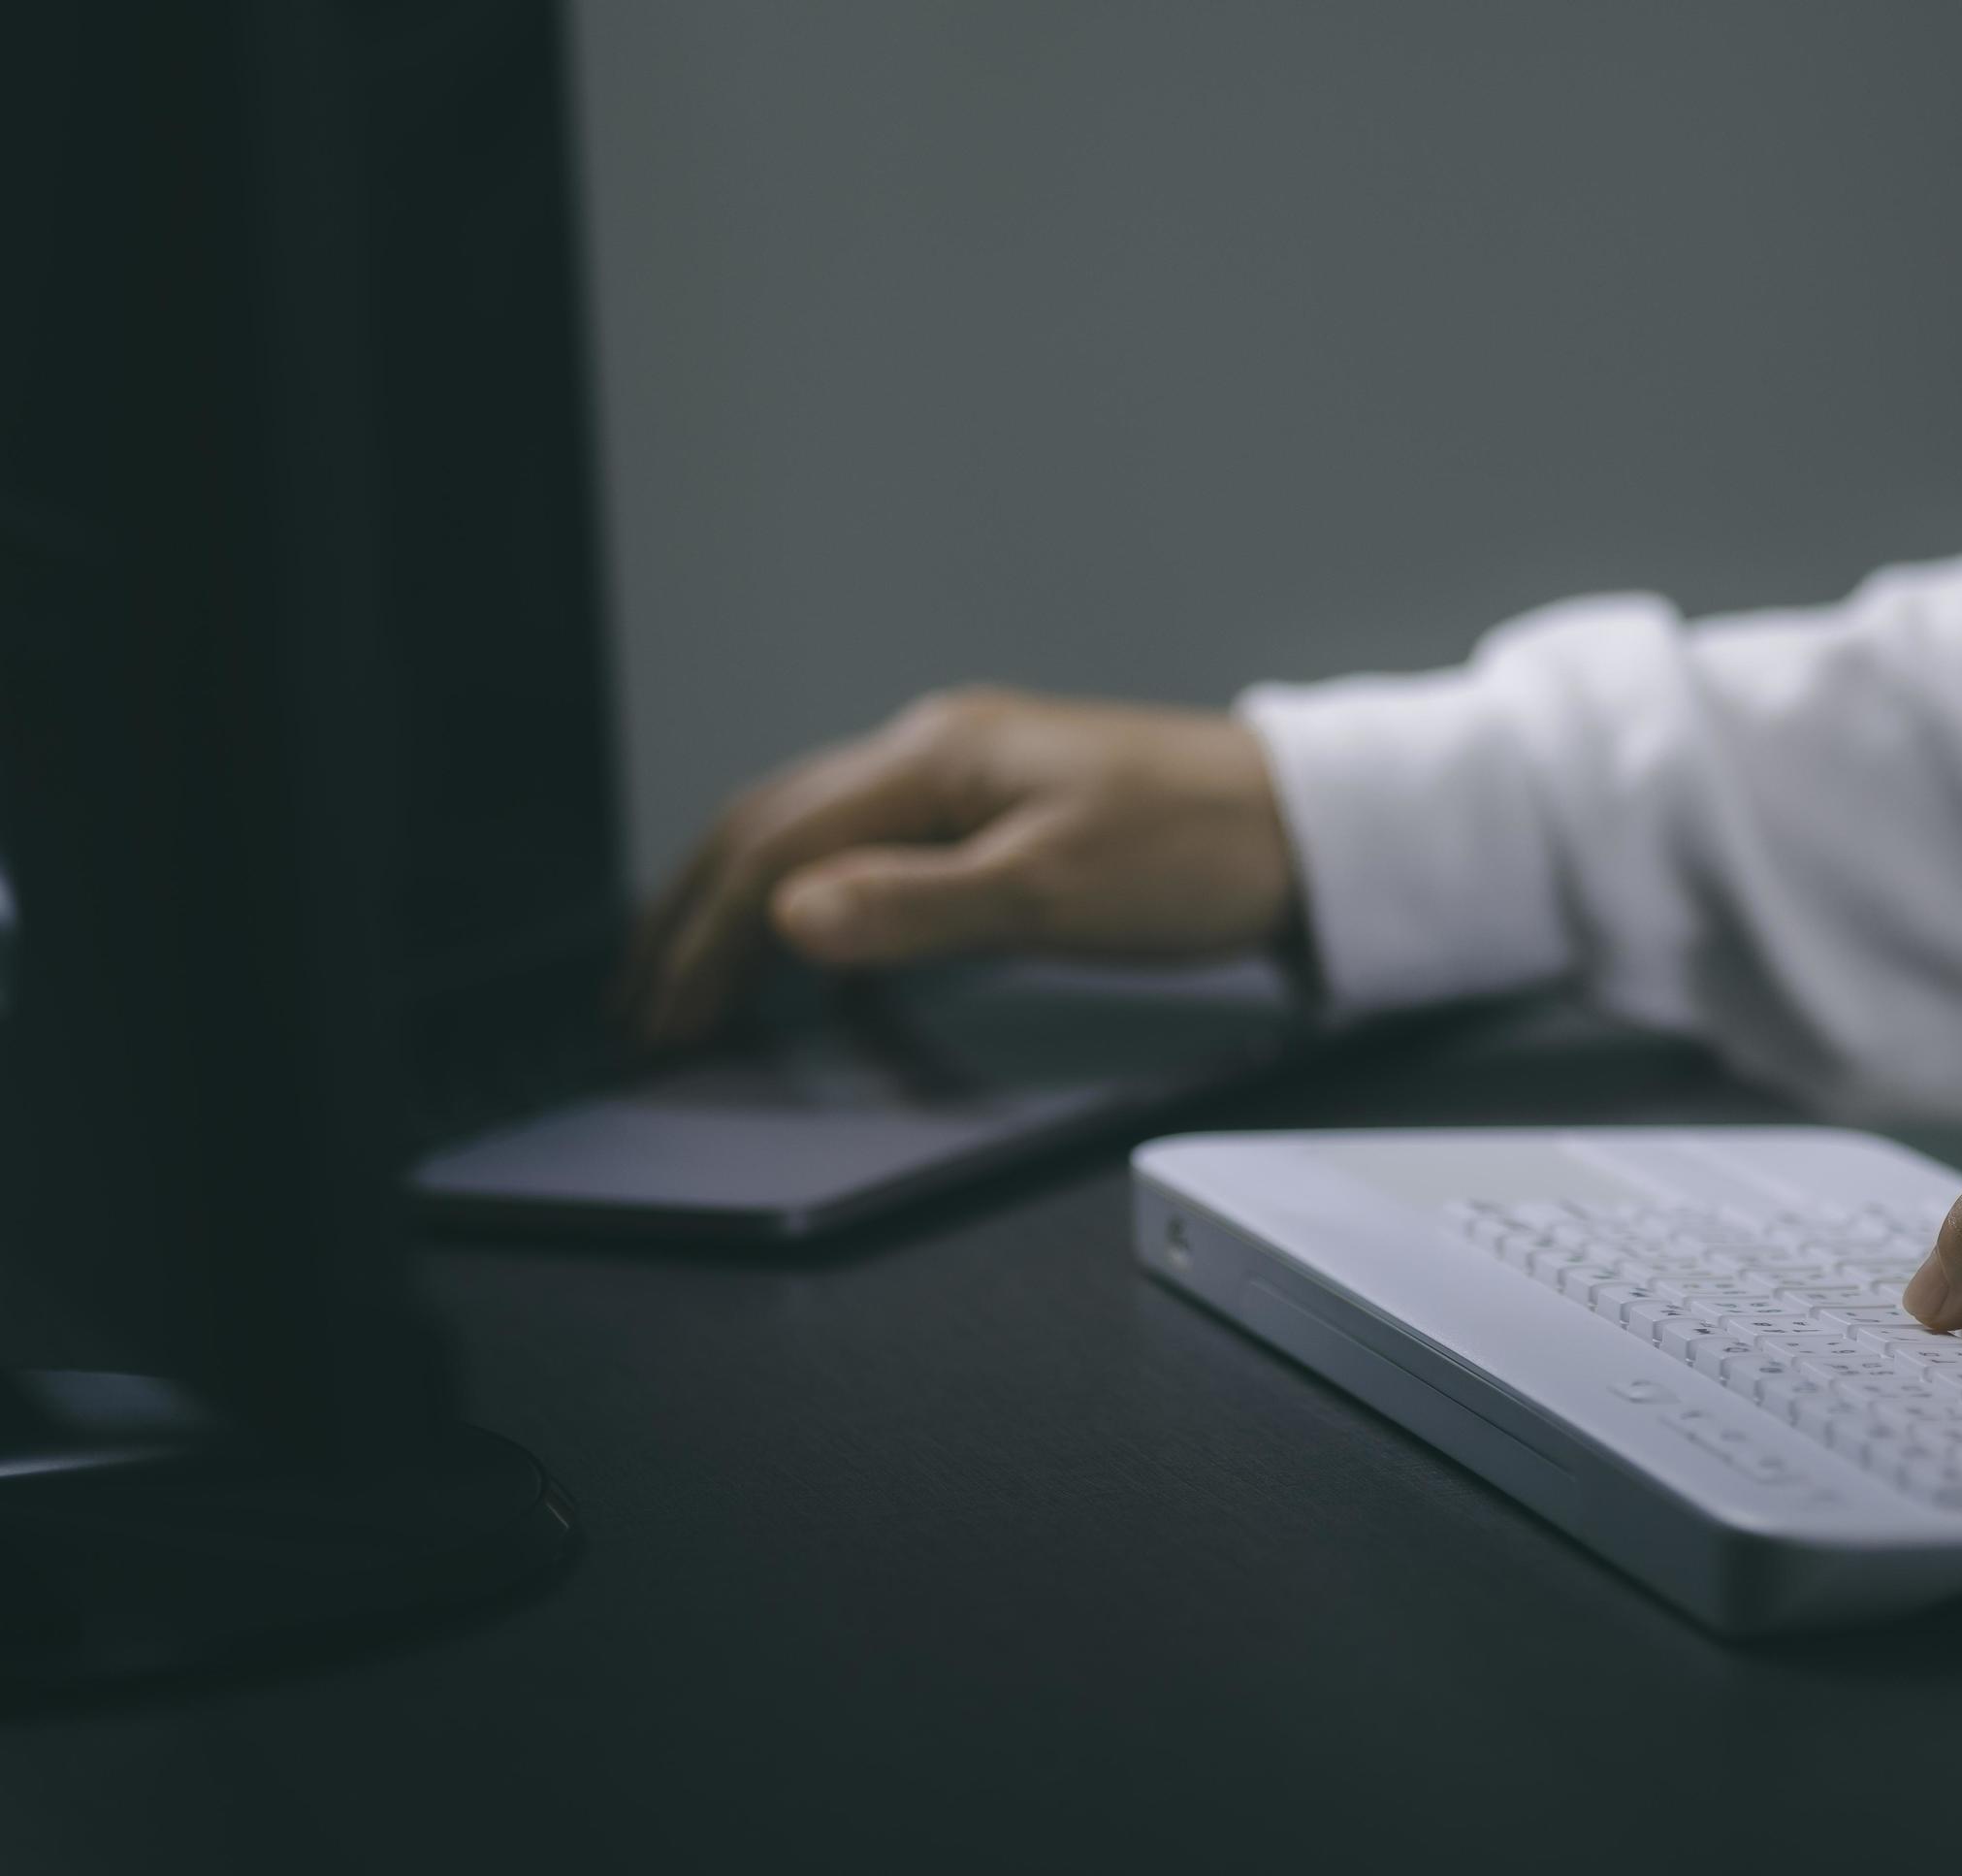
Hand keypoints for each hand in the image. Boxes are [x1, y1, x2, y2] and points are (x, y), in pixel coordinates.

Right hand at [623, 689, 1297, 1047]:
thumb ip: (916, 908)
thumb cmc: (1200, 849)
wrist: (1308, 831)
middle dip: (692, 919)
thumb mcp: (1052, 893)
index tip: (666, 1018)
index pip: (773, 844)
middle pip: (771, 832)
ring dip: (748, 920)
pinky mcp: (1005, 825)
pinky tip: (830, 978)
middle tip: (641, 1008)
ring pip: (818, 846)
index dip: (703, 936)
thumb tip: (788, 920)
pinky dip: (832, 926)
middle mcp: (938, 759)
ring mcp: (970, 788)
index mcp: (934, 760)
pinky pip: (881, 867)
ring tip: (698, 993)